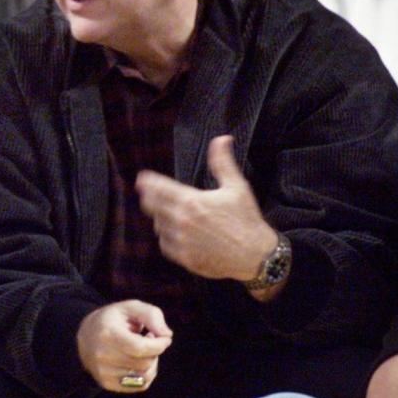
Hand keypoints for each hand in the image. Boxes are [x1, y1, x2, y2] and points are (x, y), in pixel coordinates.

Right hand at [76, 300, 172, 392]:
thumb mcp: (131, 307)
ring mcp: (103, 372)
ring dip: (151, 364)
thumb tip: (167, 335)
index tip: (165, 338)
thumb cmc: (113, 319)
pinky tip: (139, 362)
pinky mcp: (107, 384)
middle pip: (144, 363)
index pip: (140, 348)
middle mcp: (102, 355)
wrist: (85, 335)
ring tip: (143, 351)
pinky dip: (146, 375)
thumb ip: (151, 315)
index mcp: (107, 334)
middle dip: (154, 352)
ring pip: (144, 377)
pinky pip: (139, 386)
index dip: (159, 345)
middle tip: (149, 340)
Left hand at [136, 135, 277, 282]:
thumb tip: (221, 139)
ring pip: (158, 226)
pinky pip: (165, 245)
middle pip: (152, 207)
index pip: (159, 188)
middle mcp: (182, 221)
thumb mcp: (237, 187)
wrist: (256, 256)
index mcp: (192, 201)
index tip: (141, 179)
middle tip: (145, 193)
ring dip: (159, 218)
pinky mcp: (184, 258)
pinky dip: (166, 238)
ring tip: (165, 213)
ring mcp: (181, 241)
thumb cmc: (247, 219)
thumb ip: (222, 162)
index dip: (147, 182)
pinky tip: (173, 233)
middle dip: (148, 198)